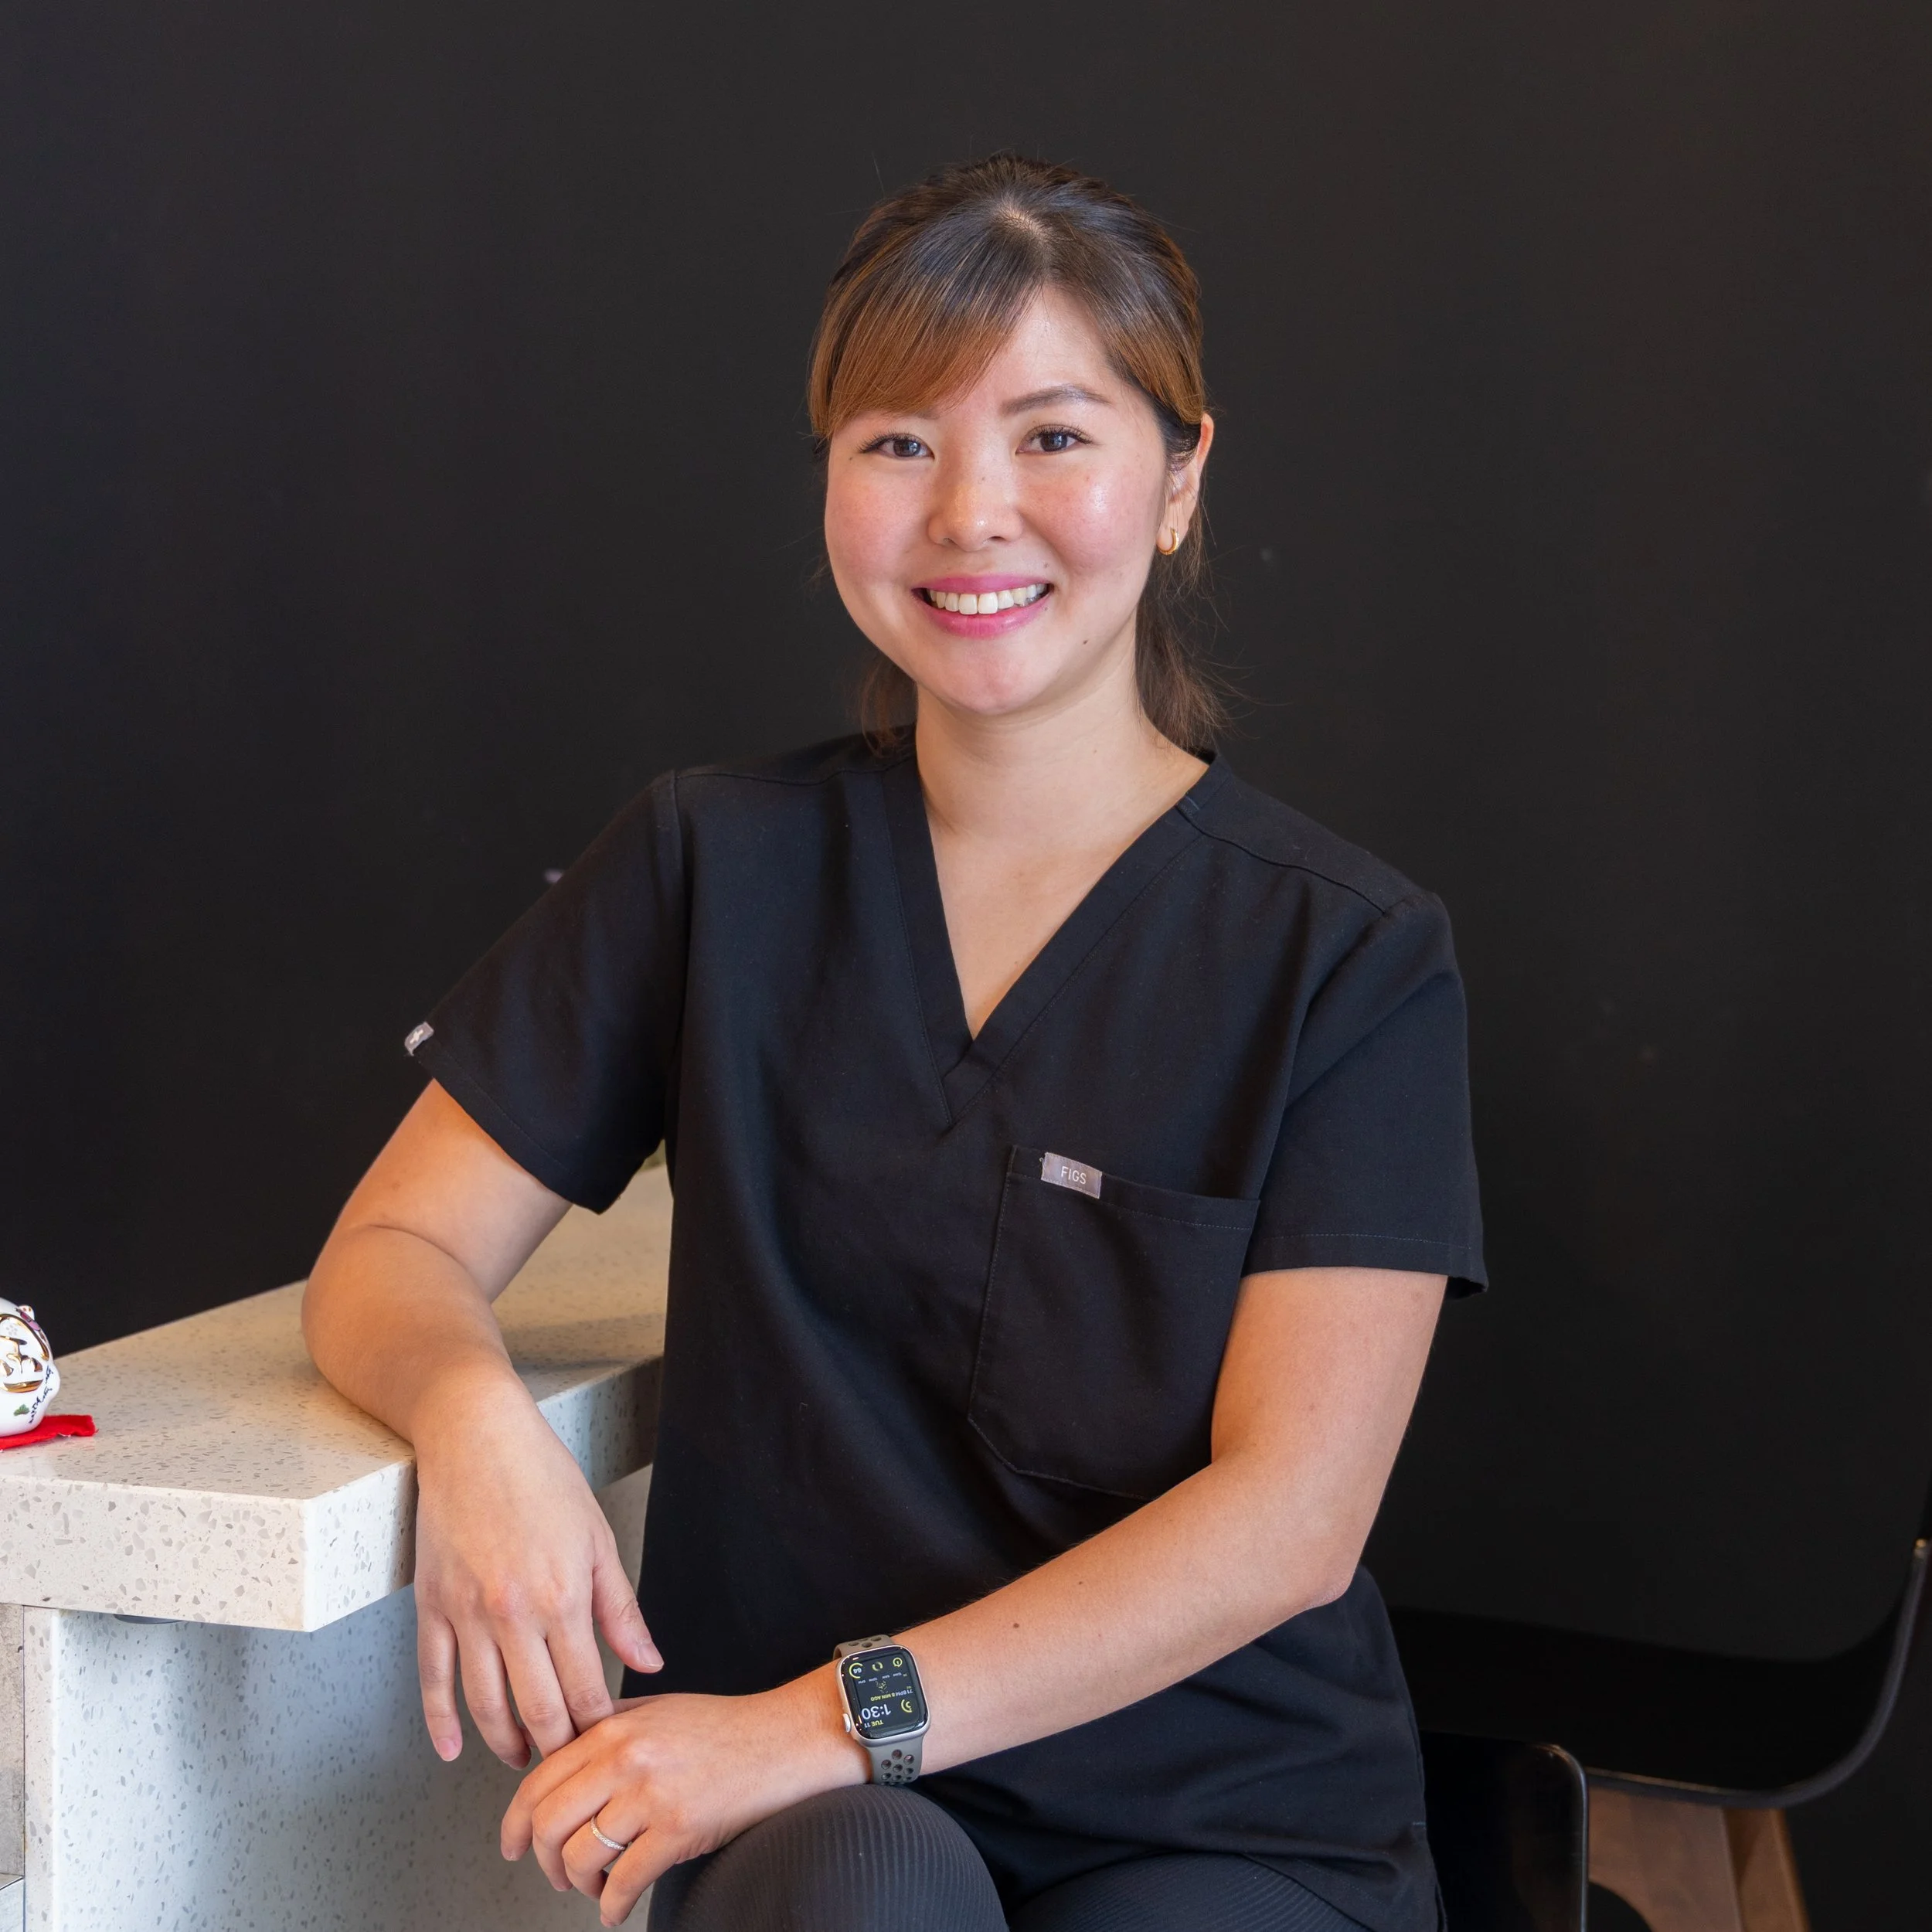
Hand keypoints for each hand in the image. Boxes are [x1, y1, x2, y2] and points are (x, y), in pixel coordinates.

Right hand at [412, 1374, 661, 1765]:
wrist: (476, 1435)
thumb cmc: (543, 1478)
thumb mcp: (597, 1538)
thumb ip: (620, 1609)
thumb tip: (649, 1663)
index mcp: (563, 1598)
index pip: (586, 1690)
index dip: (598, 1728)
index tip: (607, 1745)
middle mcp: (514, 1614)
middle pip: (537, 1709)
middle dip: (557, 1747)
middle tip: (569, 1767)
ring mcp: (466, 1613)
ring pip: (485, 1704)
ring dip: (506, 1744)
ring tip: (523, 1760)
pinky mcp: (431, 1605)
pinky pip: (433, 1678)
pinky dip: (441, 1722)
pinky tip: (455, 1748)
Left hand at [501, 1673, 866, 1925]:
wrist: (786, 1738)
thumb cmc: (726, 1727)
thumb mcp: (657, 1709)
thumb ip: (606, 1725)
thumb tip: (556, 1753)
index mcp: (614, 1727)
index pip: (539, 1780)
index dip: (514, 1823)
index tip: (512, 1845)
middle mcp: (626, 1756)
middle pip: (549, 1823)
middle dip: (544, 1862)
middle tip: (556, 1875)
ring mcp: (652, 1793)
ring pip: (581, 1856)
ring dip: (579, 1886)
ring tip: (594, 1889)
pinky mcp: (679, 1828)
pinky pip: (624, 1881)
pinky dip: (611, 1906)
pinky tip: (616, 1907)